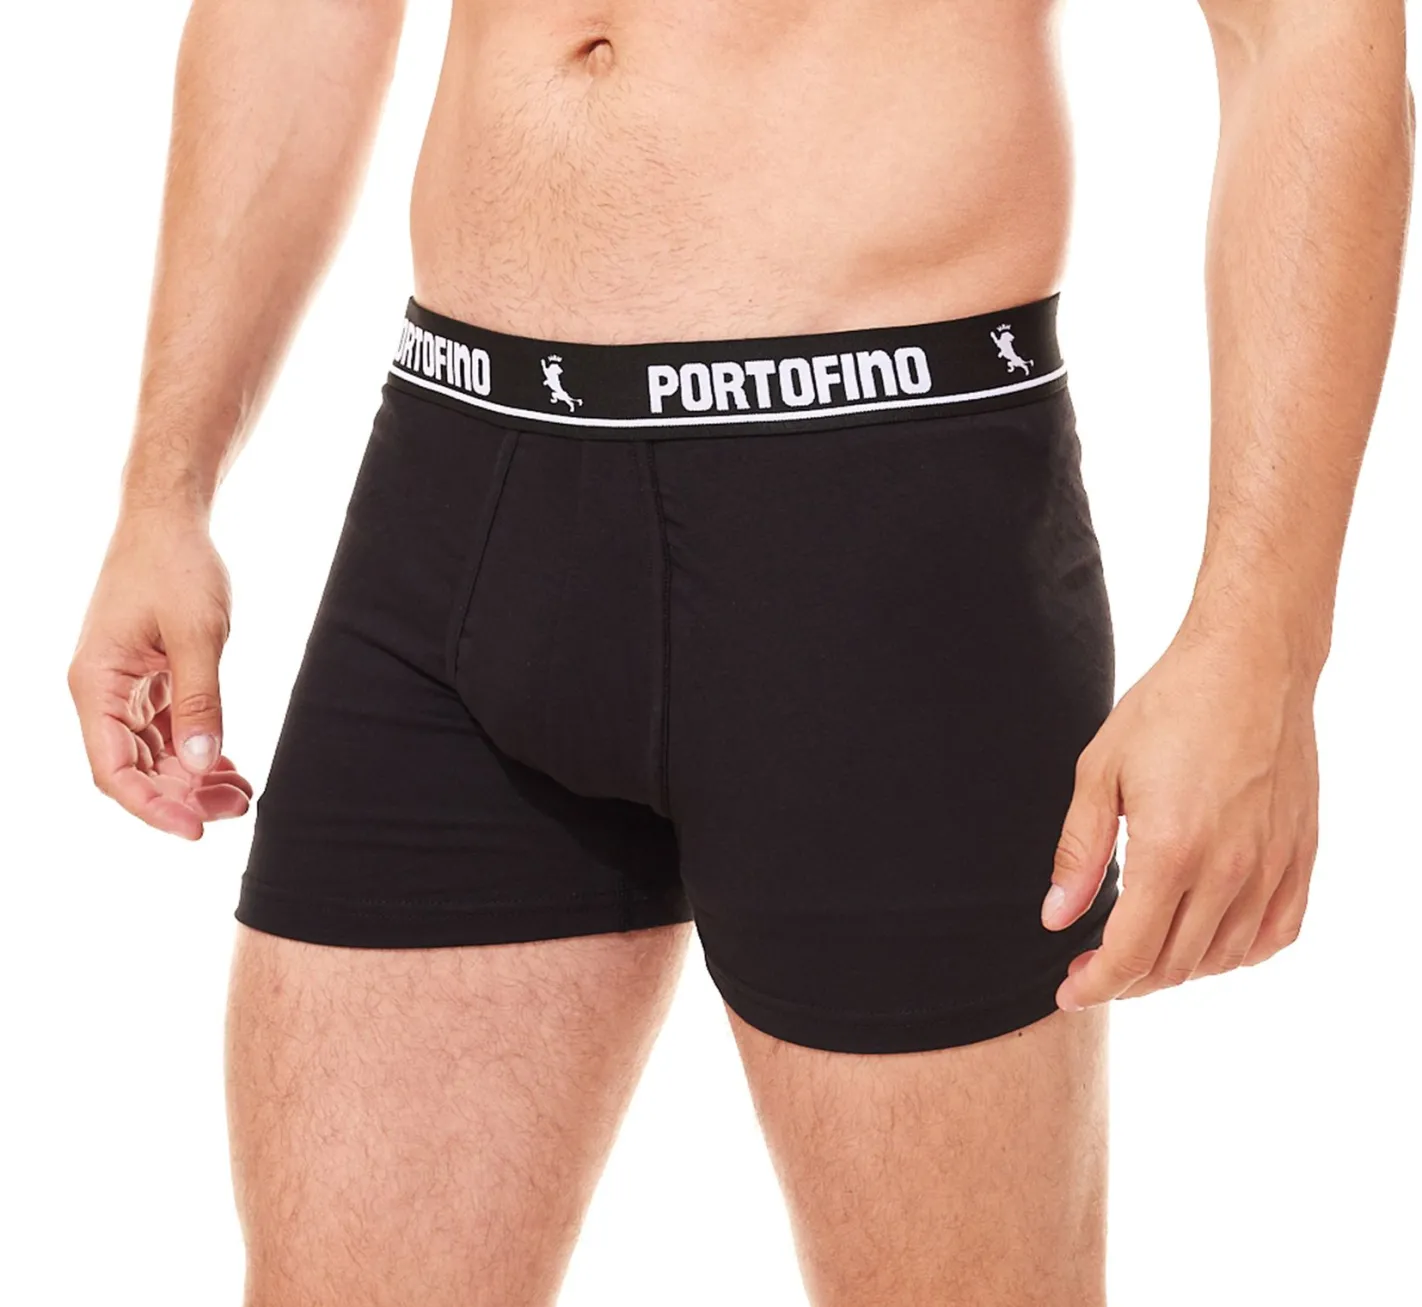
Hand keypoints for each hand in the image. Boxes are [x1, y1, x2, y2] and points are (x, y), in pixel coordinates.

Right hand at [68, 509, 252, 838]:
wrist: (170, 520)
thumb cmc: (176, 565)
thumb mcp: (196, 633)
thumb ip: (200, 700)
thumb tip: (199, 764)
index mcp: (96, 684)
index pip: (113, 769)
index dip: (151, 807)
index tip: (195, 829)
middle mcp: (102, 692)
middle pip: (135, 769)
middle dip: (182, 797)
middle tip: (237, 808)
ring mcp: (124, 687)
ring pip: (153, 755)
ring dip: (193, 780)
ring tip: (242, 796)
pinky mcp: (148, 679)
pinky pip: (167, 731)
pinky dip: (196, 753)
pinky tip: (229, 770)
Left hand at [1042, 626, 1319, 1009]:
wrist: (1251, 664)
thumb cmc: (1167, 709)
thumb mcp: (1099, 772)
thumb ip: (1079, 853)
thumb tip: (1056, 919)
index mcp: (1171, 851)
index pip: (1130, 954)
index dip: (1095, 985)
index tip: (1068, 990)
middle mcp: (1229, 870)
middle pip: (1174, 965)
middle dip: (1126, 981)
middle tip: (1091, 969)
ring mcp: (1272, 866)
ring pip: (1224, 958)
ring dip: (1177, 970)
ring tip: (1142, 954)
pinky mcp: (1301, 855)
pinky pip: (1277, 934)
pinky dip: (1239, 954)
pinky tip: (1208, 942)